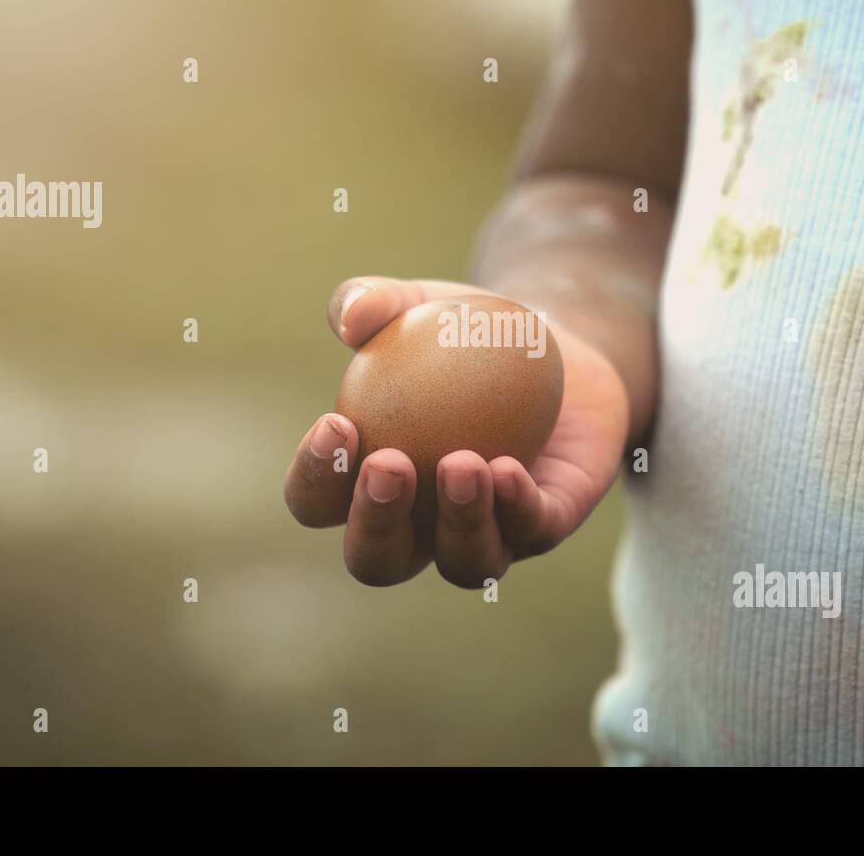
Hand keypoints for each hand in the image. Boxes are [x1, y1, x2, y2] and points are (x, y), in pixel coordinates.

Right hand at [284, 277, 629, 587]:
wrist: (548, 344)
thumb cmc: (458, 333)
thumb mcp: (413, 303)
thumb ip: (373, 300)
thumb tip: (352, 315)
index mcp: (363, 483)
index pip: (317, 502)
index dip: (315, 478)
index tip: (337, 425)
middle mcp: (417, 526)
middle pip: (377, 560)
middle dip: (376, 524)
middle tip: (390, 464)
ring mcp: (483, 533)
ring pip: (463, 564)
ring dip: (458, 523)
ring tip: (460, 463)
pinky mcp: (544, 523)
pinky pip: (530, 530)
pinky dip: (517, 506)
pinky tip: (508, 467)